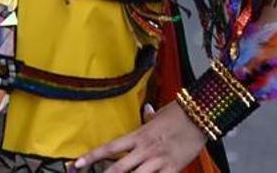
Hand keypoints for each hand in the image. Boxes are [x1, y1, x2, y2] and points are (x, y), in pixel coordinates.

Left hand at [75, 103, 206, 171]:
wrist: (200, 116)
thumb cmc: (179, 114)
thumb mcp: (160, 115)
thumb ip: (149, 117)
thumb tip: (146, 110)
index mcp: (137, 136)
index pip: (109, 147)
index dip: (92, 156)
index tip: (76, 164)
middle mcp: (144, 150)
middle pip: (118, 168)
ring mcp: (157, 161)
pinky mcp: (172, 169)